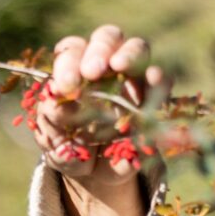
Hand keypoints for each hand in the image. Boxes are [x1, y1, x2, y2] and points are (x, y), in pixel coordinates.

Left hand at [33, 25, 165, 215]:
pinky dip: (159, 78)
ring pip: (137, 48)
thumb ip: (51, 121)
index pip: (72, 51)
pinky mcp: (154, 99)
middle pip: (107, 38)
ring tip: (120, 66)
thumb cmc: (69, 151)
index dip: (68, 63)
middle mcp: (104, 68)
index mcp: (74, 71)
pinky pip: (163, 79)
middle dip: (100, 50)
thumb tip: (56, 99)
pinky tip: (153, 81)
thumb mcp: (53, 142)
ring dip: (130, 54)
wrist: (95, 177)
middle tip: (93, 70)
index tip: (66, 85)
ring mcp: (132, 80)